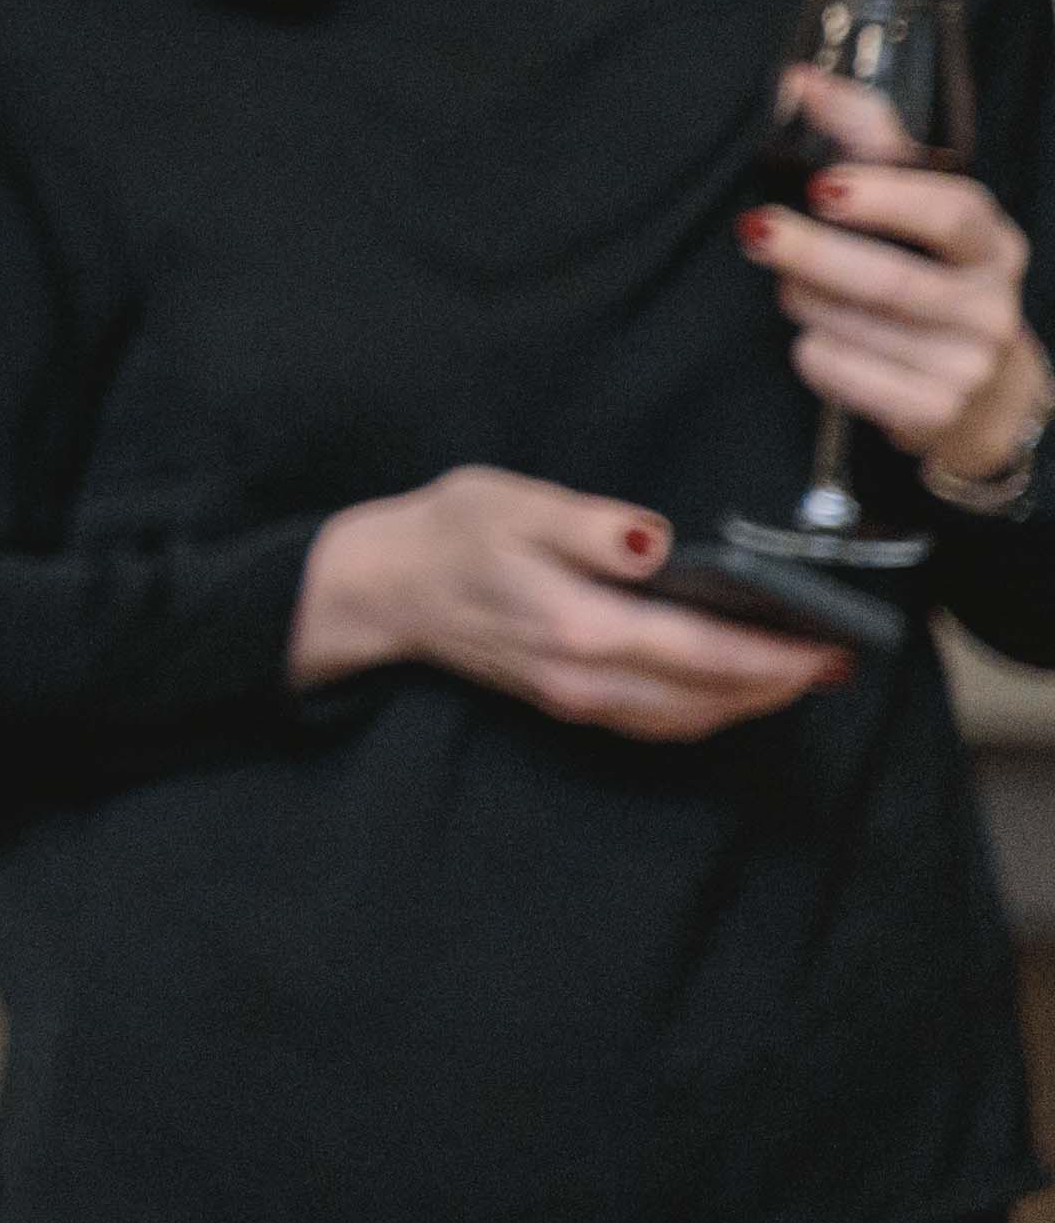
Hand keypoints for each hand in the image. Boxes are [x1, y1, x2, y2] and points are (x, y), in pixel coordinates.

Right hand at [288, 465, 844, 738]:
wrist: (384, 585)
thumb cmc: (451, 531)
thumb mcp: (511, 501)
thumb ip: (586, 522)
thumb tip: (654, 541)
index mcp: (578, 624)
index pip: (702, 652)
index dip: (775, 655)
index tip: (833, 644)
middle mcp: (583, 676)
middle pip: (707, 698)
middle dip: (780, 685)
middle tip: (839, 660)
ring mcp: (575, 698)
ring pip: (688, 718)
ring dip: (750, 703)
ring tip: (799, 673)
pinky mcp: (568, 702)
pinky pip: (657, 721)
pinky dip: (708, 710)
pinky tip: (730, 687)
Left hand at [749, 65, 1054, 489]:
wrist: (985, 399)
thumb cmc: (934, 282)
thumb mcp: (921, 212)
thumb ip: (868, 141)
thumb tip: (798, 79)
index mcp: (992, 244)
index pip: (954, 212)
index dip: (889, 197)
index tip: (824, 186)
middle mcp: (992, 305)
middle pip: (895, 280)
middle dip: (813, 253)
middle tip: (755, 229)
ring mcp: (969, 365)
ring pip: (856, 327)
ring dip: (804, 300)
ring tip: (793, 287)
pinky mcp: (936, 414)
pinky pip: (846, 375)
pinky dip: (813, 353)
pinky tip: (815, 339)